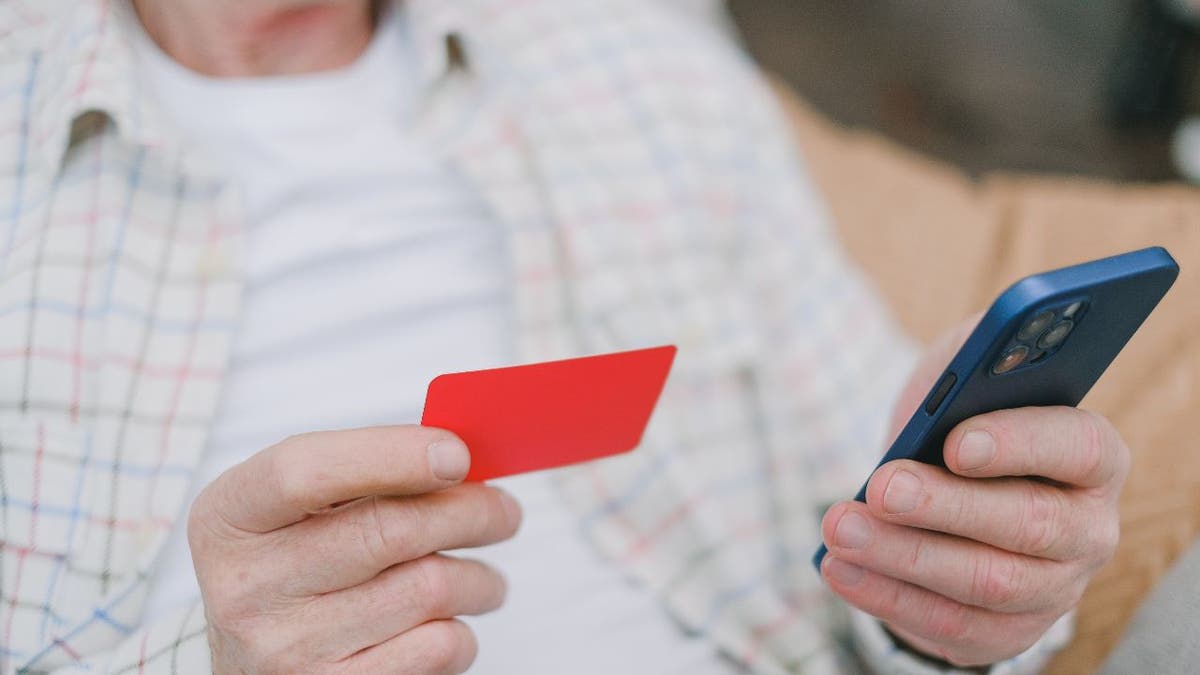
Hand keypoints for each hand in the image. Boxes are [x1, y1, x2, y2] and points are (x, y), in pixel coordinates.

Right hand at [187, 426, 521, 673]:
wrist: (254, 664)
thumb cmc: (296, 565)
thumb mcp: (297, 509)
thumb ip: (363, 472)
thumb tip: (459, 459)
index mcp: (229, 517)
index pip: (302, 472)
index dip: (390, 455)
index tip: (457, 454)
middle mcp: (245, 586)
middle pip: (387, 530)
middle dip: (470, 512)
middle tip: (503, 511)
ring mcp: (284, 650)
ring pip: (428, 589)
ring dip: (478, 577)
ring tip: (482, 577)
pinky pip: (435, 648)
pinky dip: (462, 630)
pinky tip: (448, 622)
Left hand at [819, 319, 1127, 666]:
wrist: (945, 499)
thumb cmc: (958, 423)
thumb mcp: (969, 375)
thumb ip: (981, 352)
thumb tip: (983, 346)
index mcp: (1093, 456)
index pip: (1078, 448)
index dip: (1019, 444)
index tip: (954, 441)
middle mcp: (1089, 528)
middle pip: (1028, 523)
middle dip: (945, 506)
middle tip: (881, 487)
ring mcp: (1055, 589)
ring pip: (986, 582)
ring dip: (904, 556)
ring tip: (841, 527)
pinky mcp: (1009, 632)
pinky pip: (951, 624)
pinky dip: (888, 596)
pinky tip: (840, 567)